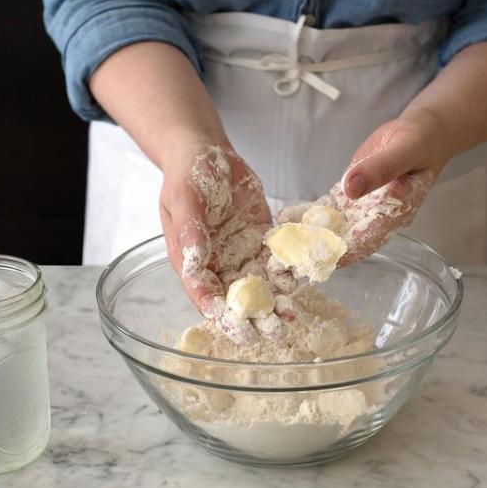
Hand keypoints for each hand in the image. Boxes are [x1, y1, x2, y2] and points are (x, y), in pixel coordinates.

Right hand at [161, 142, 295, 343]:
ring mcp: (240, 255)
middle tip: (271, 332)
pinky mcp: (261, 242)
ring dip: (275, 302)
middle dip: (253, 317)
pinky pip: (277, 262)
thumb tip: (193, 262)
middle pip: (235, 298)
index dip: (218, 312)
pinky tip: (303, 280)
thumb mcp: (183, 199)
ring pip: (260, 286)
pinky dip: (289, 273)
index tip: (234, 326)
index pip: (203, 294)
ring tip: (292, 315)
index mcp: (190, 261)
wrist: (208, 155)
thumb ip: (189, 231)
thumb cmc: (186, 176)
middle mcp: (217, 264)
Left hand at [281, 109, 444, 265]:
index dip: (338, 252)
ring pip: (330, 228)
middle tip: (283, 260)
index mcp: (393, 216)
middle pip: (342, 242)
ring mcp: (360, 209)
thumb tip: (350, 190)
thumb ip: (379, 171)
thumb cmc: (419, 142)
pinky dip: (306, 216)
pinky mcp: (349, 196)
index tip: (312, 260)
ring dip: (305, 237)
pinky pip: (325, 210)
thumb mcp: (403, 152)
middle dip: (313, 251)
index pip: (363, 241)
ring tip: (276, 244)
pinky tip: (285, 219)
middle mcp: (374, 219)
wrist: (419, 132)